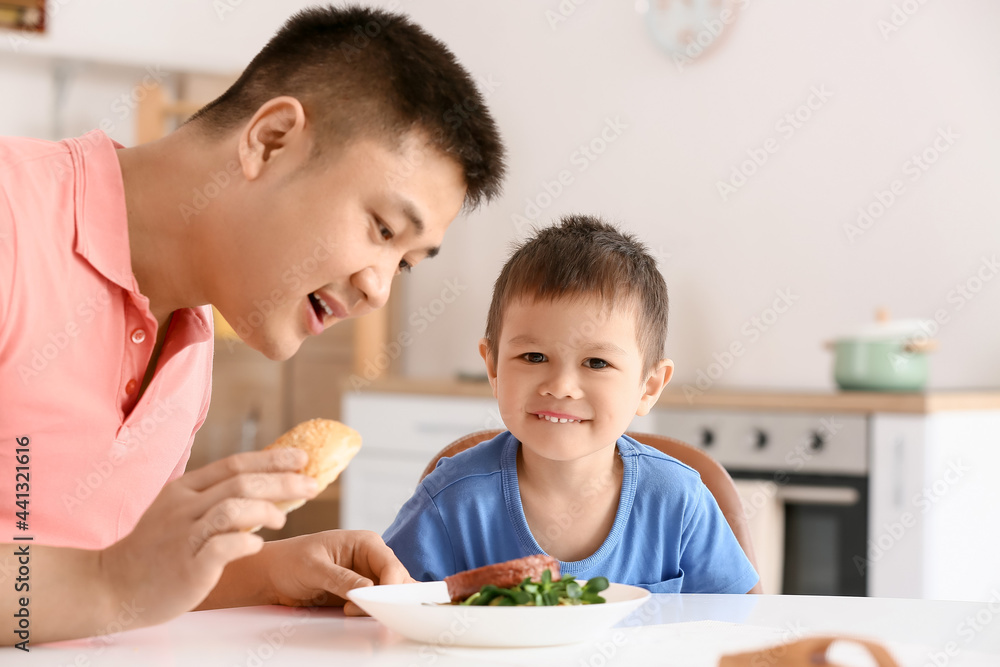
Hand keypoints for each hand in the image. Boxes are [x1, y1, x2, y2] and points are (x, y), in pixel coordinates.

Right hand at [99, 448, 318, 627]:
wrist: (111, 587)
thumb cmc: (154, 552)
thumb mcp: (178, 514)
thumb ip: (214, 500)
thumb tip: (264, 490)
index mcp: (184, 490)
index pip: (234, 464)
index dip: (271, 458)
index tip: (302, 457)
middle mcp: (184, 508)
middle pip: (242, 482)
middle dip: (284, 482)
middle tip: (312, 485)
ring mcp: (184, 537)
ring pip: (233, 508)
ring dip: (266, 510)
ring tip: (283, 519)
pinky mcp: (187, 567)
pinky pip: (223, 547)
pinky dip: (246, 542)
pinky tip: (256, 543)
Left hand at [258, 530, 414, 614]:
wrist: (272, 576)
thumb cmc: (289, 560)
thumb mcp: (313, 567)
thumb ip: (340, 578)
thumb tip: (367, 588)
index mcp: (365, 542)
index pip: (390, 564)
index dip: (389, 584)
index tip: (376, 602)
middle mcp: (370, 559)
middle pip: (395, 580)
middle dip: (384, 597)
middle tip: (362, 610)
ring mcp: (367, 578)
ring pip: (388, 595)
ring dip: (379, 607)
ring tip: (355, 612)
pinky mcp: (360, 595)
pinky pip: (376, 604)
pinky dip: (376, 612)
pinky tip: (369, 617)